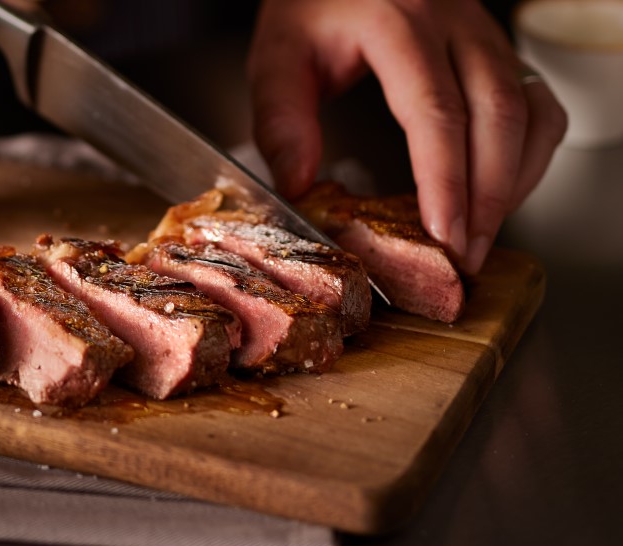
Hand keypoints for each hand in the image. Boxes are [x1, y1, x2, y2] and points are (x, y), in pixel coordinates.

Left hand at [248, 0, 566, 273]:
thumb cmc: (310, 5)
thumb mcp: (277, 55)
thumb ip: (281, 119)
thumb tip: (299, 186)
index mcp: (396, 21)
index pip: (434, 110)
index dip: (445, 179)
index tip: (443, 232)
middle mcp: (452, 20)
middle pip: (498, 114)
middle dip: (488, 196)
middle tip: (465, 253)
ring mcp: (481, 31)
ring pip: (528, 108)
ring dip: (513, 180)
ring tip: (481, 233)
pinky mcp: (494, 45)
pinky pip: (536, 99)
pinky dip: (528, 153)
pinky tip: (500, 189)